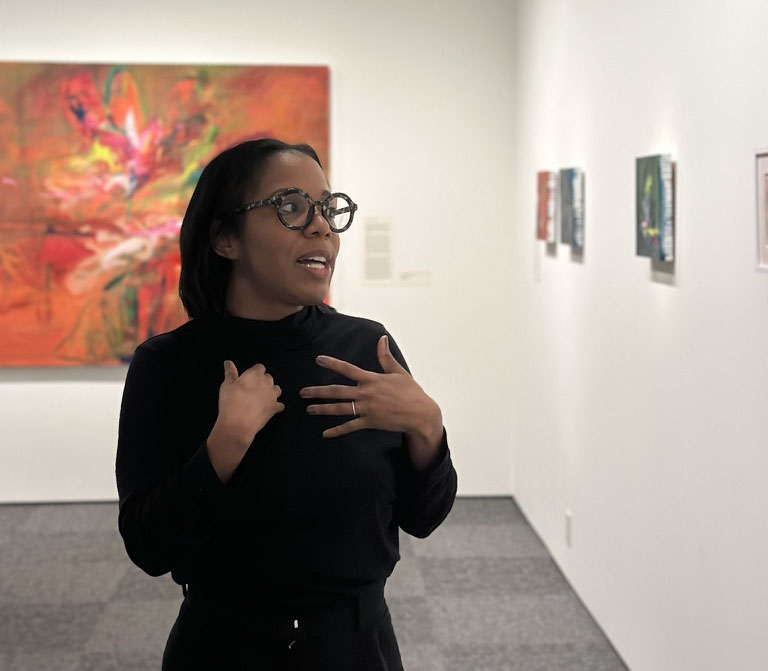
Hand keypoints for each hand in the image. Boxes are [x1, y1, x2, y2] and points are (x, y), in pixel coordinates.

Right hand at [214, 360, 284, 447]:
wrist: (237, 424)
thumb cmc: (230, 403)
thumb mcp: (226, 386)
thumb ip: (230, 372)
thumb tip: (228, 362)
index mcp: (254, 374)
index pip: (260, 367)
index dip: (254, 372)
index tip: (249, 379)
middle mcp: (266, 382)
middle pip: (268, 378)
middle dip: (262, 381)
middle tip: (252, 390)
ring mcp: (273, 395)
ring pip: (276, 389)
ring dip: (271, 392)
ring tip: (261, 398)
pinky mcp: (275, 407)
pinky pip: (280, 405)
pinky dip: (276, 406)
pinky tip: (268, 409)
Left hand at [300, 335, 440, 438]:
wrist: (420, 413)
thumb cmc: (411, 391)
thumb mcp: (398, 372)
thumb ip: (385, 357)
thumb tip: (381, 339)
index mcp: (371, 379)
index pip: (347, 369)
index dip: (332, 363)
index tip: (318, 360)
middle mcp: (366, 394)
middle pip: (336, 392)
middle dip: (318, 392)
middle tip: (302, 392)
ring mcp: (367, 409)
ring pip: (339, 409)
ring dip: (322, 409)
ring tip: (309, 409)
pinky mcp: (370, 422)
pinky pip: (350, 427)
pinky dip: (337, 431)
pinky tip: (325, 433)